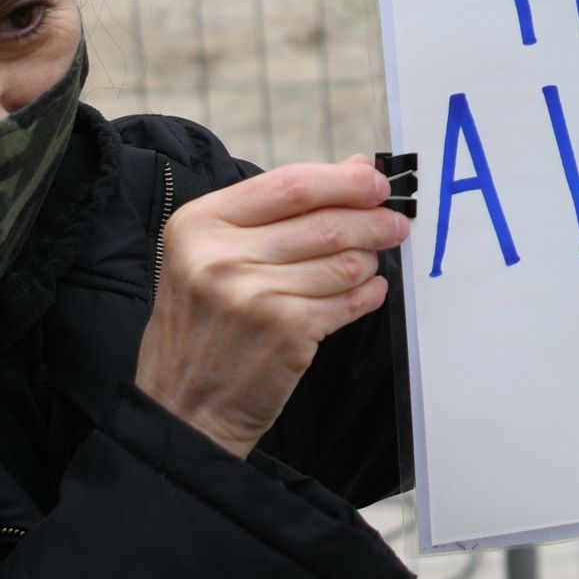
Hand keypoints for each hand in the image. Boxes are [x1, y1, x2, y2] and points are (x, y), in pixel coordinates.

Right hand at [132, 157, 409, 458]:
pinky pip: (349, 299)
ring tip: (370, 263)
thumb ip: (276, 212)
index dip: (344, 180)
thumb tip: (355, 169)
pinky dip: (367, 293)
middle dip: (372, 218)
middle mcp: (221, 255)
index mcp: (199, 224)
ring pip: (344, 260)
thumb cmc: (204, 329)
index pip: (291, 183)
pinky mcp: (286, 330)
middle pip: (325, 220)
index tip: (375, 182)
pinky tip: (367, 292)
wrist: (184, 409)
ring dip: (369, 259)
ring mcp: (253, 293)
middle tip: (395, 222)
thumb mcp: (212, 257)